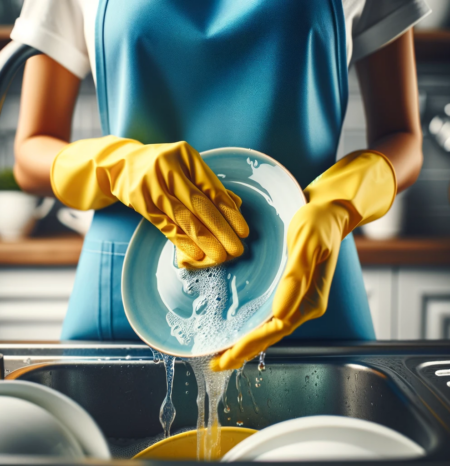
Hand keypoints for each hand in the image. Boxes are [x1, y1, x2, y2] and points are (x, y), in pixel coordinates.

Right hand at [51, 137, 248, 266]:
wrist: (120, 163)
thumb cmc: (163, 166)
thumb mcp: (185, 165)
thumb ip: (208, 183)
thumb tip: (236, 205)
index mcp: (186, 155)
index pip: (213, 189)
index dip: (230, 212)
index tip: (244, 231)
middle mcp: (168, 168)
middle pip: (200, 205)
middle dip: (221, 230)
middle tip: (236, 250)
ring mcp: (152, 186)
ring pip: (183, 218)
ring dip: (204, 240)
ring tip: (220, 256)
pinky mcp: (140, 203)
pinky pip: (165, 226)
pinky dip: (182, 241)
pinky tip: (196, 253)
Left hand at [211, 150, 395, 370]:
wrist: (329, 210)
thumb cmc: (319, 222)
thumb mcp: (308, 243)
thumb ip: (297, 277)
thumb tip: (281, 313)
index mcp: (311, 299)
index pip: (277, 328)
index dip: (252, 343)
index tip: (230, 355)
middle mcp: (304, 304)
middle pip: (271, 334)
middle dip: (244, 351)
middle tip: (217, 364)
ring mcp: (297, 299)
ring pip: (268, 327)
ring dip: (246, 342)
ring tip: (222, 354)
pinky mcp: (290, 290)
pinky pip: (269, 314)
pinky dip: (252, 326)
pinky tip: (238, 329)